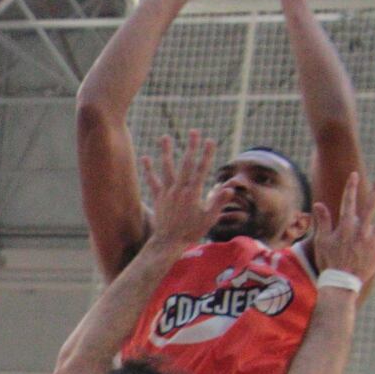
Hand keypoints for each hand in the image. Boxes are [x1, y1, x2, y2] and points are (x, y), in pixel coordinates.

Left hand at [139, 131, 219, 254]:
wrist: (168, 242)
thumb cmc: (192, 232)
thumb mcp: (209, 218)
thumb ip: (218, 201)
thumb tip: (229, 187)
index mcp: (194, 193)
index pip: (202, 169)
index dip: (207, 154)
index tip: (210, 140)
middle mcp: (180, 189)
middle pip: (186, 164)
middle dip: (191, 146)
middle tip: (194, 131)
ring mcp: (167, 192)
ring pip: (167, 168)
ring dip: (167, 152)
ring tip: (165, 137)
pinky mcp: (158, 197)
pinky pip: (152, 180)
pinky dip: (149, 169)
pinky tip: (145, 158)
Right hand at [306, 170, 374, 288]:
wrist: (340, 282)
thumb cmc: (328, 261)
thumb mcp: (322, 240)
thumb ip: (323, 221)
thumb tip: (318, 204)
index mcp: (345, 226)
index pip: (347, 202)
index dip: (350, 187)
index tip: (355, 174)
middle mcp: (361, 230)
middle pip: (371, 205)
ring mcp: (372, 240)